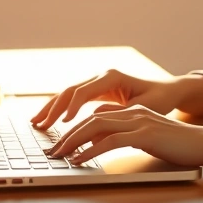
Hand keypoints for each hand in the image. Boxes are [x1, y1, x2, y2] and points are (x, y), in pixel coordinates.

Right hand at [31, 69, 184, 128]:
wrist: (166, 90)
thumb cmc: (159, 98)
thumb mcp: (144, 108)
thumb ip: (122, 115)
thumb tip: (100, 126)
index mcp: (112, 77)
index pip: (84, 92)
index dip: (72, 108)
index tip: (64, 124)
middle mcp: (100, 76)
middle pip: (70, 91)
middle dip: (53, 108)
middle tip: (40, 126)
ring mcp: (96, 82)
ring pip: (67, 94)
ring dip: (51, 108)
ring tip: (35, 123)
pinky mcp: (95, 91)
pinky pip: (72, 99)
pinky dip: (59, 110)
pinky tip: (48, 120)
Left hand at [46, 104, 202, 168]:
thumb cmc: (179, 143)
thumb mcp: (148, 135)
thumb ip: (126, 134)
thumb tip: (103, 140)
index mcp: (132, 111)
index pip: (95, 116)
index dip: (75, 128)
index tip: (60, 142)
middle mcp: (132, 112)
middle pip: (90, 119)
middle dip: (67, 134)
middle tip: (52, 150)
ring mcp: (138, 121)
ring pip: (95, 127)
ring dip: (73, 142)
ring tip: (59, 155)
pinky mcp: (144, 134)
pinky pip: (110, 141)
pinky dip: (90, 150)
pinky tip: (79, 159)